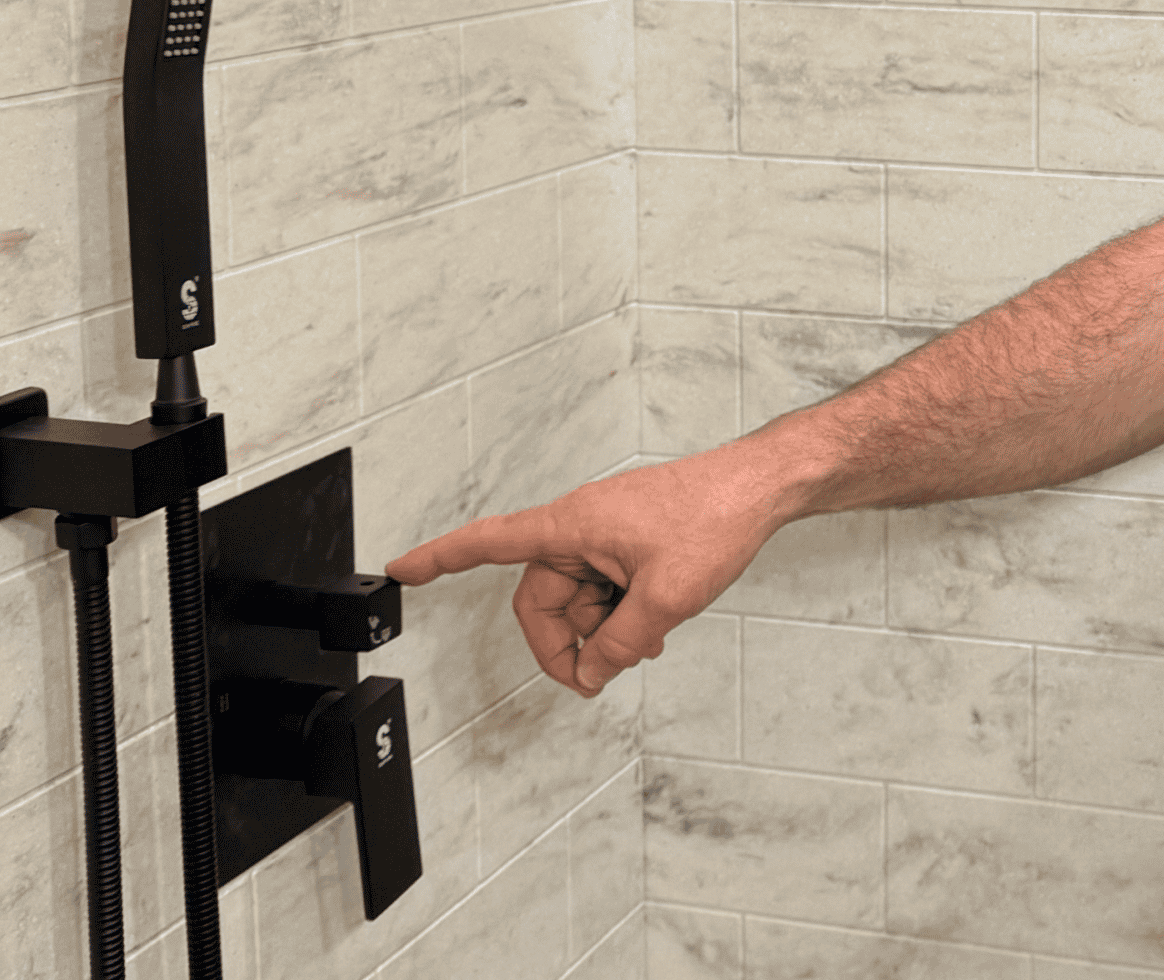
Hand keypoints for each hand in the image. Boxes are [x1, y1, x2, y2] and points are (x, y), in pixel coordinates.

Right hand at [386, 442, 784, 698]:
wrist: (761, 487)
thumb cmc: (715, 516)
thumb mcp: (666, 598)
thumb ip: (621, 644)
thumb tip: (593, 671)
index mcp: (571, 525)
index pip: (487, 542)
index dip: (440, 558)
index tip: (401, 568)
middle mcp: (580, 525)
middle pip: (543, 599)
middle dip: (566, 642)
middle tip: (599, 676)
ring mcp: (606, 533)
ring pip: (579, 599)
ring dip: (603, 631)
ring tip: (647, 643)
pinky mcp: (629, 539)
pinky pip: (605, 587)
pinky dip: (621, 614)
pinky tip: (652, 632)